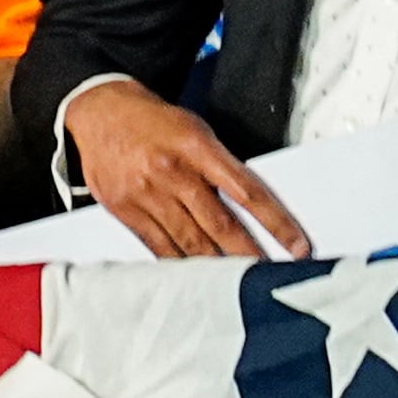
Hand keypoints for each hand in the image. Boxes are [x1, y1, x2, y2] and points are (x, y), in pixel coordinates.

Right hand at [61, 79, 308, 259]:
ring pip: (191, 242)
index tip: (298, 247)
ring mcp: (146, 193)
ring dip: (219, 267)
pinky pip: (160, 247)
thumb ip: (221, 166)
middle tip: (272, 279)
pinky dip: (182, 264)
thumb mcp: (194, 130)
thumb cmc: (153, 122)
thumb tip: (253, 208)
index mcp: (196, 146)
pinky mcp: (125, 210)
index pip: (247, 191)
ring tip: (241, 286)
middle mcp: (171, 171)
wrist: (99, 111)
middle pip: (220, 225)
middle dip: (250, 256)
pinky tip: (198, 277)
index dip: (276, 223)